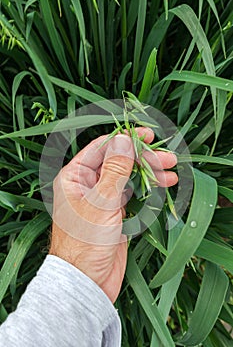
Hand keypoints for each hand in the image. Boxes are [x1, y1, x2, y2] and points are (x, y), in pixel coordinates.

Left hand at [49, 128, 177, 301]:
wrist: (87, 281)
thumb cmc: (85, 242)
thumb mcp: (102, 202)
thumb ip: (115, 170)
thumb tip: (123, 140)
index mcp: (74, 176)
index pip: (102, 148)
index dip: (125, 140)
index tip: (148, 136)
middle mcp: (87, 184)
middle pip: (118, 162)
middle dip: (143, 160)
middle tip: (168, 158)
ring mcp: (102, 198)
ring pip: (127, 178)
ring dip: (149, 175)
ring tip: (171, 173)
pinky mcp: (114, 212)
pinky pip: (131, 194)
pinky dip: (146, 190)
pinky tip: (162, 186)